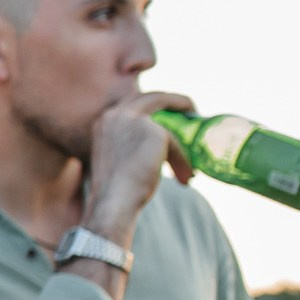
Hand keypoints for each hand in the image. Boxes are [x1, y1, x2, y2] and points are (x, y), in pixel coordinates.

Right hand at [81, 91, 196, 244]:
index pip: (131, 103)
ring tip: (196, 121)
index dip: (151, 105)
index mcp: (103, 121)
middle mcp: (115, 114)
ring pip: (166, 114)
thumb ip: (126, 147)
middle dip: (172, 100)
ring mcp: (133, 120)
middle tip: (188, 111)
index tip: (166, 114)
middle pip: (151, 96)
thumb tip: (152, 154)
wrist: (113, 202)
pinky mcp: (154, 132)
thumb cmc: (113, 191)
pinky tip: (187, 177)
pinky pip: (175, 143)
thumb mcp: (115, 160)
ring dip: (183, 112)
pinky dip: (182, 159)